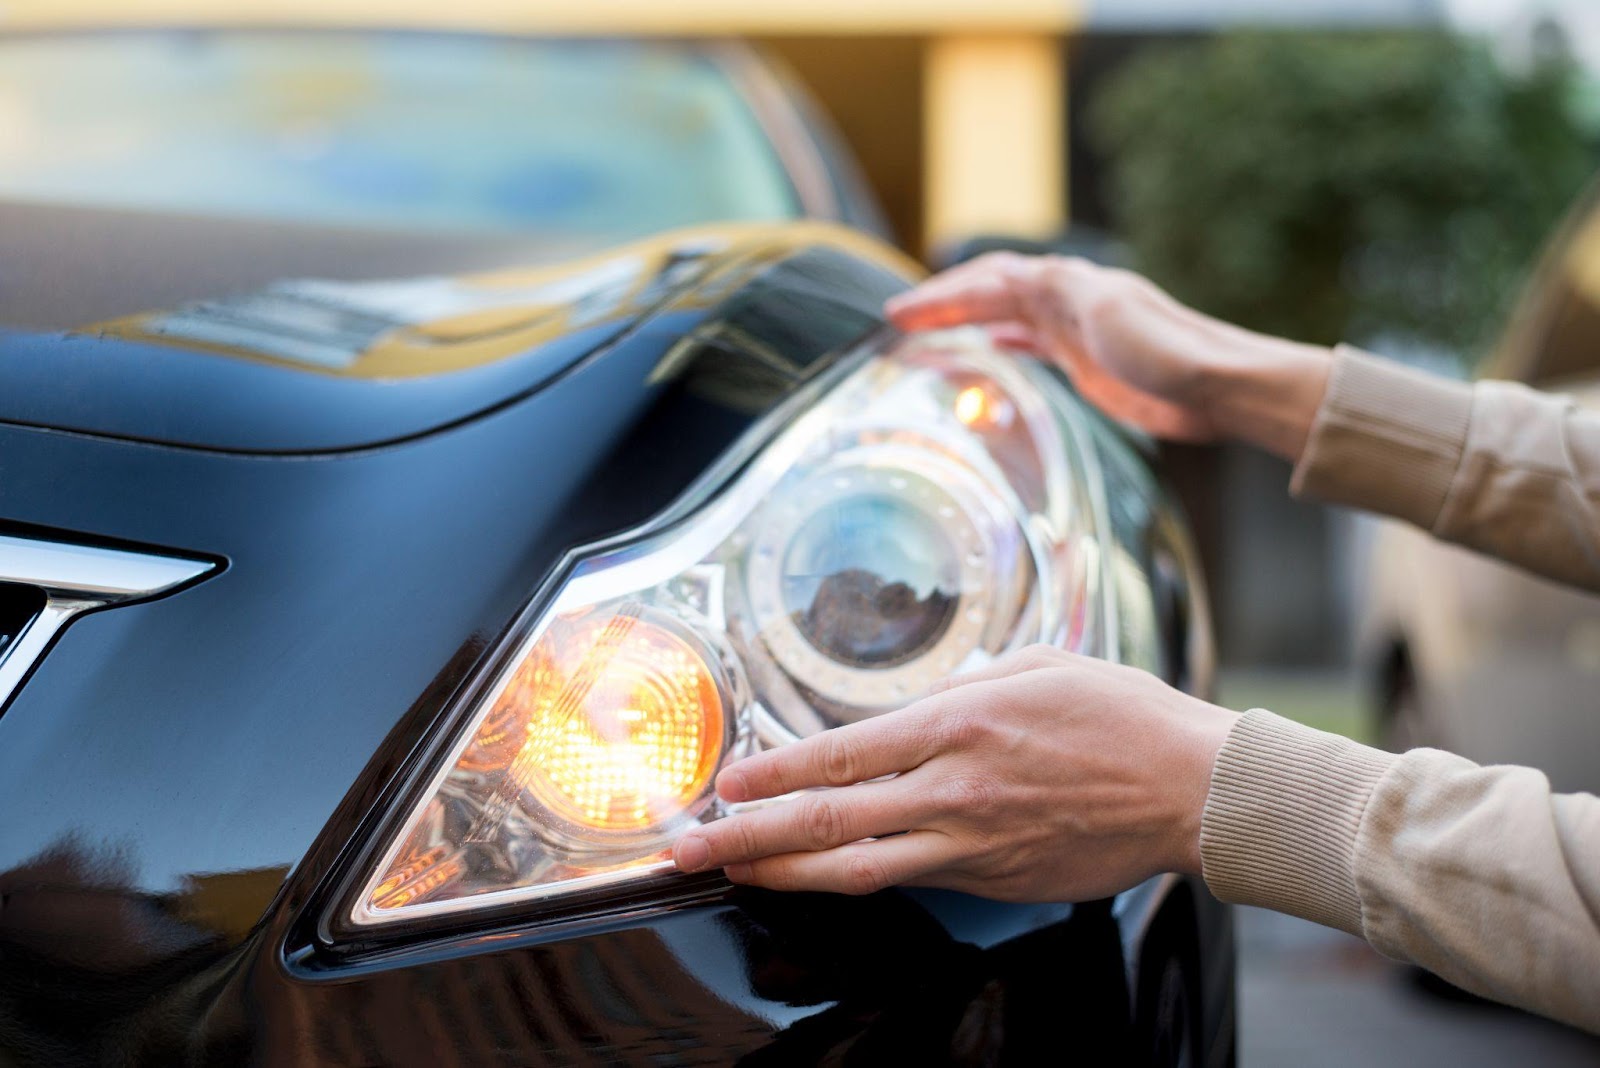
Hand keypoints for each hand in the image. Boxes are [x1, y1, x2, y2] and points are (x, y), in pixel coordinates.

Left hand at [672, 646, 1239, 900]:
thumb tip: (913, 712)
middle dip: (748, 835)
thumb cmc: (1121, 715)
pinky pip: (912, 879)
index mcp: (958, 722)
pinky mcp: (992, 879)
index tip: (725, 782)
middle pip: (828, 819)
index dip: (772, 771)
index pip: (840, 752)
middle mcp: (952, 788)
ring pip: (857, 869)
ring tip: (734, 873)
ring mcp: (971, 843)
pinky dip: (859, 877)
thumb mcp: (1035, 666)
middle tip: (690, 847)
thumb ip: (962, 688)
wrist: (1192, 790)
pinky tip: (825, 874)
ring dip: (786, 871)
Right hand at [885, 253, 1330, 462]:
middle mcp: (1066, 301)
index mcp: (1068, 284)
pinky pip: (1027, 345)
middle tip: (896, 321)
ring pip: (1004, 318)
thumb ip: (1061, 292)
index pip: (990, 281)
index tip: (898, 312)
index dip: (942, 294)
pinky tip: (980, 356)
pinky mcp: (1086, 363)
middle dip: (943, 303)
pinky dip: (996, 345)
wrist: (1218, 387)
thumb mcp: (1111, 312)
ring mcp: (1075, 331)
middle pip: (990, 294)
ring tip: (923, 334)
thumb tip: (1012, 276)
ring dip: (963, 321)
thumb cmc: (1170, 350)